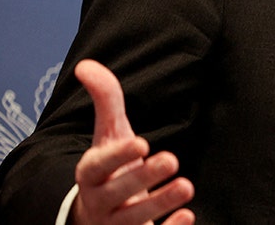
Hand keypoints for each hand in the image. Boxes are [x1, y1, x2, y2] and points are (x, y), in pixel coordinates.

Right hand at [71, 59, 195, 224]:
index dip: (117, 156)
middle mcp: (100, 202)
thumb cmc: (110, 169)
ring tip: (187, 185)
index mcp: (90, 175)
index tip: (141, 142)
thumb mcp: (108, 134)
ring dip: (160, 203)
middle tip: (172, 159)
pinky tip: (187, 216)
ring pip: (134, 220)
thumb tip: (86, 64)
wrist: (98, 218)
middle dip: (143, 179)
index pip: (96, 167)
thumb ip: (105, 100)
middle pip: (117, 194)